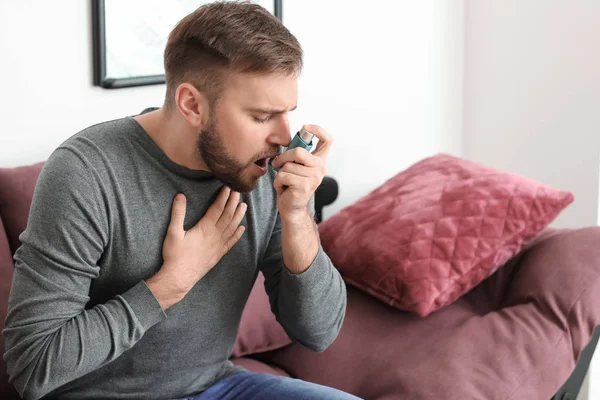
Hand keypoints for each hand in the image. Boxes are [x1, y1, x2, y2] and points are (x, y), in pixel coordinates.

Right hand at [147, 187, 245, 308]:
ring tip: (244, 206)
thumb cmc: (175, 255)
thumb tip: (180, 196)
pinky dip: (237, 234)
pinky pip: (231, 242)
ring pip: (232, 227)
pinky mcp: (218, 255)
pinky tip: (242, 229)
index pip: (217, 209)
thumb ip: (178, 213)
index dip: (223, 197)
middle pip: (227, 216)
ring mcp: (218, 246)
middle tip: (238, 191)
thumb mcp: (173, 232)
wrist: (180, 277)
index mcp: (205, 228)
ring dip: (238, 216)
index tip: (227, 188)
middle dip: (233, 202)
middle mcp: (215, 236)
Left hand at [270, 124, 332, 219]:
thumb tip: (284, 139)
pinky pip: (283, 176)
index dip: (317, 129)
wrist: (292, 208)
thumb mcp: (296, 166)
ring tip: (285, 181)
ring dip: (280, 173)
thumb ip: (296, 154)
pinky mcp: (304, 186)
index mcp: (319, 160)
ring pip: (288, 166)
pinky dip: (278, 182)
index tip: (305, 128)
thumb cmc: (292, 185)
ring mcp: (314, 178)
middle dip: (284, 157)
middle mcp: (320, 168)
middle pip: (299, 151)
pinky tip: (283, 188)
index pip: (327, 140)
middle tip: (277, 163)